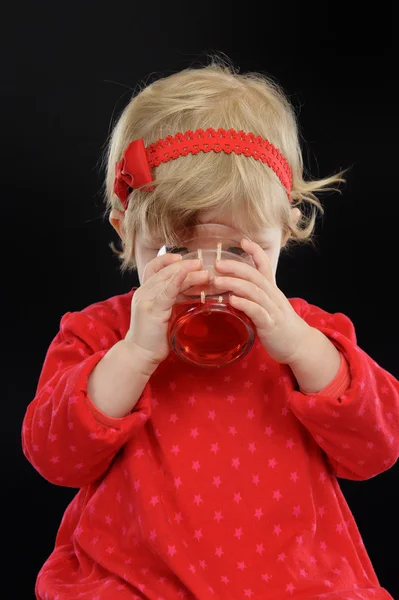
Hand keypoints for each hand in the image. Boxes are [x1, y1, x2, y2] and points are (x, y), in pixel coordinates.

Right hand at [124, 253, 209, 367]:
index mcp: (145, 291)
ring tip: (204, 272)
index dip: (168, 259)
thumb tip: (194, 287)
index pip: (155, 267)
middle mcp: (143, 292)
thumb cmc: (154, 335)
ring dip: (187, 273)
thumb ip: (173, 298)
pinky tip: (184, 274)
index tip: (183, 256)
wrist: (141, 353)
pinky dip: (176, 281)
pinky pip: (165, 292)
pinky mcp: (152, 310)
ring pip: (167, 279)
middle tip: (202, 263)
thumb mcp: (164, 311)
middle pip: (164, 271)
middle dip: (185, 265)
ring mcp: (146, 300)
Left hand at [213, 238, 311, 363]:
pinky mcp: (270, 325)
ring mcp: (273, 310)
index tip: (243, 241)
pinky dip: (244, 304)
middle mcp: (273, 296)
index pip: (266, 265)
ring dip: (234, 284)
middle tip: (217, 264)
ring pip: (254, 291)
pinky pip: (257, 311)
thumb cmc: (280, 325)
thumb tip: (232, 289)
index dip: (256, 252)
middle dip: (236, 267)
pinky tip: (231, 300)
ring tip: (217, 281)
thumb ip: (253, 296)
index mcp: (272, 290)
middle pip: (255, 275)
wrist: (299, 346)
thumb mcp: (268, 305)